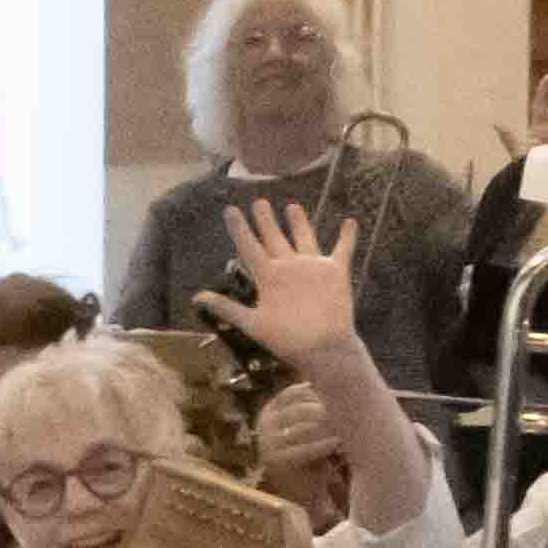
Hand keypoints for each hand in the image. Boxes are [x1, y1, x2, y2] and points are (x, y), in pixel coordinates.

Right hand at [192, 199, 362, 369]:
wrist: (325, 346)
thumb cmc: (285, 339)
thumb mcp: (251, 324)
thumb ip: (225, 308)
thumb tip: (197, 296)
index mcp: (269, 276)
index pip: (248, 246)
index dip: (239, 228)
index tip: (231, 209)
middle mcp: (290, 264)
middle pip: (274, 236)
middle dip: (265, 218)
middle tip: (260, 201)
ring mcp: (314, 265)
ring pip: (305, 236)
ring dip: (298, 221)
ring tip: (293, 206)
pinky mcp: (337, 271)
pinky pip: (343, 248)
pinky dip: (348, 235)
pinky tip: (350, 222)